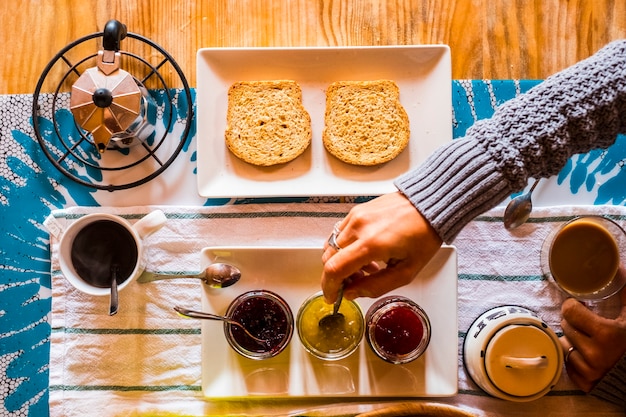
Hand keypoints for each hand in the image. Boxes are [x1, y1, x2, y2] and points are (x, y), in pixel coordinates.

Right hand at [321, 192, 442, 302]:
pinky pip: (339, 233)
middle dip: (335, 276)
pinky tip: (364, 253)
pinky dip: (345, 248)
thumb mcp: (406, 272)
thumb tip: (352, 293)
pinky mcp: (356, 211)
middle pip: (329, 258)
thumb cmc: (423, 236)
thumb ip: (376, 286)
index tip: (332, 297)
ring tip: (365, 268)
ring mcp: (356, 216)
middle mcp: (359, 227)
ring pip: (332, 246)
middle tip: (354, 284)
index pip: (335, 269)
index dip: (328, 287)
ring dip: (340, 262)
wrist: (429, 206)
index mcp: (372, 244)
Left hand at [559, 270, 625, 391]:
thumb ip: (625, 293)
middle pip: (566, 326)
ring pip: (565, 345)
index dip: (573, 306)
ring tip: (588, 340)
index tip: (578, 306)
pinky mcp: (585, 384)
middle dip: (574, 323)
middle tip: (586, 323)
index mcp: (607, 334)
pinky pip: (568, 364)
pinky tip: (587, 356)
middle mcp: (595, 354)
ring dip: (573, 341)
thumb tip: (618, 268)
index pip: (570, 311)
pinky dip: (575, 359)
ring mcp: (589, 371)